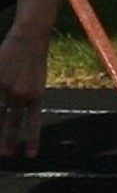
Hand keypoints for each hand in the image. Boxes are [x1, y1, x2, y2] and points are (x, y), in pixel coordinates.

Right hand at [0, 23, 50, 158]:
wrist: (30, 37)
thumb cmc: (35, 59)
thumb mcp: (37, 80)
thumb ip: (29, 98)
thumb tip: (18, 113)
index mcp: (36, 95)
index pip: (33, 123)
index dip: (32, 140)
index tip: (30, 156)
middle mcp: (21, 95)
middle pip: (11, 123)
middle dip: (7, 141)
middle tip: (6, 155)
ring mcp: (6, 88)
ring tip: (1, 147)